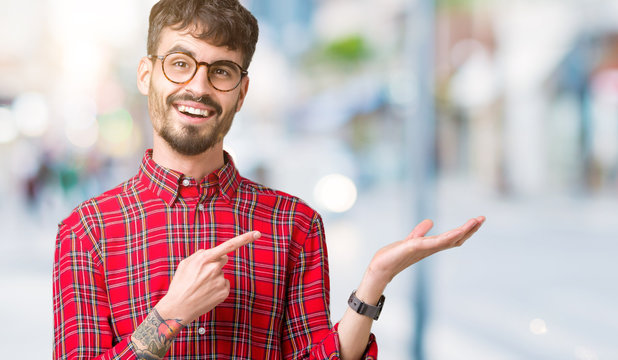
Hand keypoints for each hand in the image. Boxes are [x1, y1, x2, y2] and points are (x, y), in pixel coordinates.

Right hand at [155, 231, 260, 323]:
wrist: (178, 308)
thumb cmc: (180, 285)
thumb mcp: (185, 264)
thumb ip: (200, 254)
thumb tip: (211, 252)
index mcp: (205, 259)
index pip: (229, 246)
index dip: (244, 239)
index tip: (257, 233)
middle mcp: (215, 269)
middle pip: (223, 259)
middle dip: (216, 264)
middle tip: (201, 275)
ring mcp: (221, 281)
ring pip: (221, 273)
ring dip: (214, 278)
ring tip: (200, 287)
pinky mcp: (224, 292)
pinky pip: (224, 284)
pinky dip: (217, 288)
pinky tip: (207, 293)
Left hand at [362, 217, 484, 293]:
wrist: (380, 268)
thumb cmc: (394, 256)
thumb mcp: (410, 240)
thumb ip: (420, 232)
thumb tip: (431, 221)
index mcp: (431, 246)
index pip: (452, 237)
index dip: (465, 230)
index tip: (477, 220)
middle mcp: (431, 248)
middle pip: (455, 238)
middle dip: (469, 229)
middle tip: (482, 218)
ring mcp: (424, 249)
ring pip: (448, 240)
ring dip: (463, 231)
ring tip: (475, 221)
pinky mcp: (415, 248)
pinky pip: (434, 242)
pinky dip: (446, 237)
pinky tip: (457, 231)